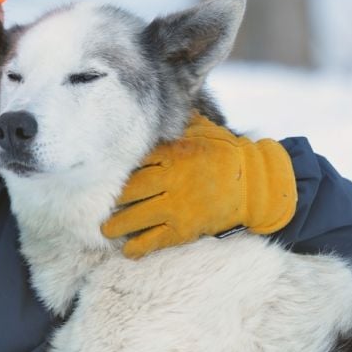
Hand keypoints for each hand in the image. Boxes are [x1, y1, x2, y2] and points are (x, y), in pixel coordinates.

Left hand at [101, 112, 297, 258]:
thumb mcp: (203, 129)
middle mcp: (171, 180)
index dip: (117, 168)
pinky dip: (139, 246)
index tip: (101, 172)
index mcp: (174, 153)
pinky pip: (156, 239)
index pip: (136, 161)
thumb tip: (162, 100)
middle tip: (96, 203)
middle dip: (112, 198)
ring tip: (105, 229)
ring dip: (118, 224)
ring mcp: (177, 206)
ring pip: (137, 216)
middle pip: (131, 190)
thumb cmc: (226, 153)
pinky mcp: (185, 228)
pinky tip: (127, 251)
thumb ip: (179, 120)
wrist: (255, 185)